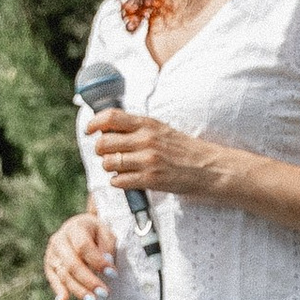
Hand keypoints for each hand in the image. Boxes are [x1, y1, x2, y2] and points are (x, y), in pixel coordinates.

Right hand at [44, 213, 115, 299]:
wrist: (79, 228)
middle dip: (89, 280)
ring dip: (78, 290)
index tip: (114, 274)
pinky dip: (58, 291)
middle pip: (72, 263)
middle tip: (105, 294)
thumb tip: (106, 261)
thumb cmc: (97, 233)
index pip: (84, 247)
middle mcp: (59, 240)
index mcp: (75, 228)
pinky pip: (53, 280)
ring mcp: (52, 253)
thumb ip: (107, 246)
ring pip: (63, 274)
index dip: (98, 261)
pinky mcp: (49, 265)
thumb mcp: (106, 233)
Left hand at [86, 109, 224, 200]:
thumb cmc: (184, 149)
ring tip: (120, 167)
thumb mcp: (162, 130)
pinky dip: (118, 182)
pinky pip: (119, 181)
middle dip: (100, 150)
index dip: (94, 123)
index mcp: (148, 124)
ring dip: (109, 167)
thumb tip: (107, 128)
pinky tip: (127, 179)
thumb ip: (137, 128)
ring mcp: (148, 161)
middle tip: (107, 154)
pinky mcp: (151, 180)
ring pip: (109, 163)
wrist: (209, 168)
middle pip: (104, 142)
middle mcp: (146, 140)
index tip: (90, 130)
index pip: (110, 117)